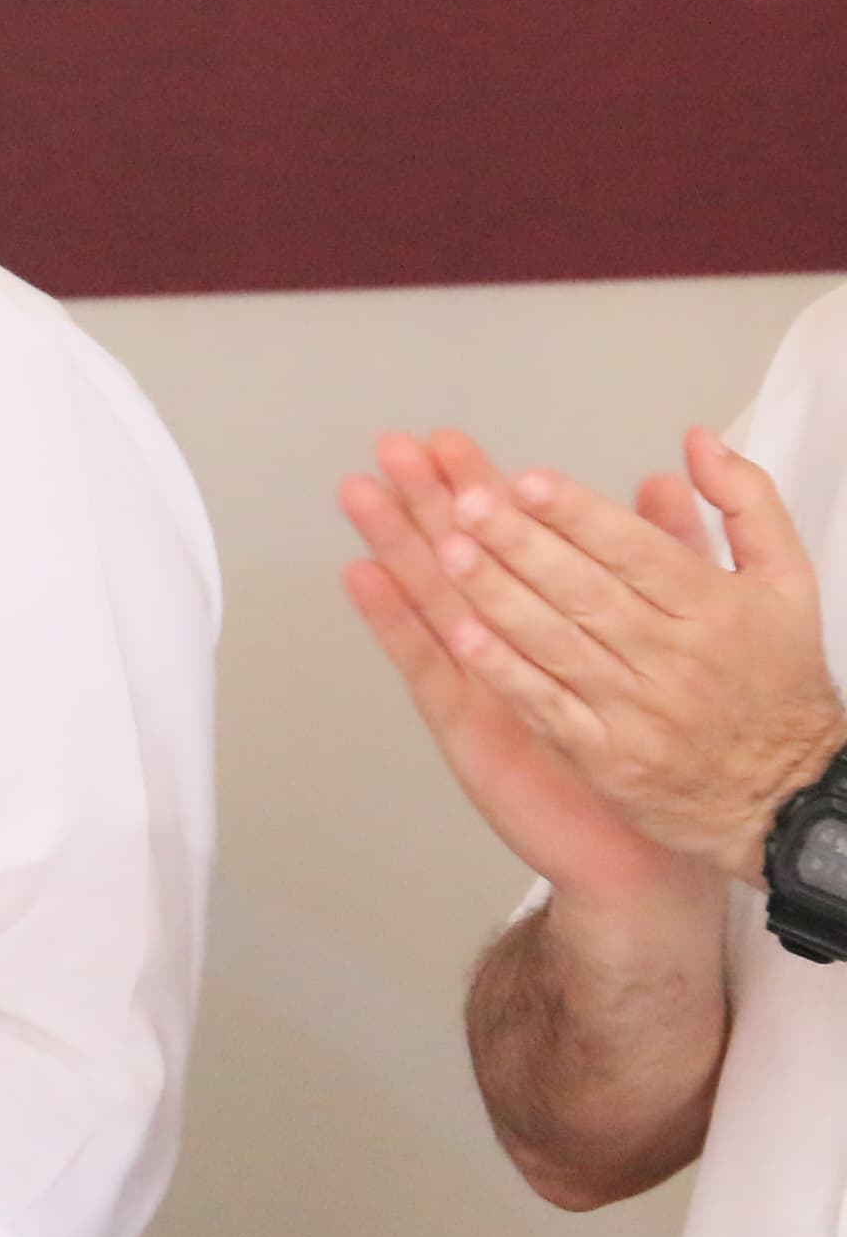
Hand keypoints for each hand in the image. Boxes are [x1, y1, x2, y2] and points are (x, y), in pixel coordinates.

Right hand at [340, 435, 692, 906]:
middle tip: (392, 446)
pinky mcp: (466, 724)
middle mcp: (509, 643)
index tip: (452, 440)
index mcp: (557, 618)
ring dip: (393, 543)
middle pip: (459, 555)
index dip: (479, 486)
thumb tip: (667, 482)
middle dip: (424, 498)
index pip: (512, 536)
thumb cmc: (659, 747)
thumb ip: (674, 560)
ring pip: (432, 596)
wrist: (640, 843)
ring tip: (360, 492)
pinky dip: (394, 621)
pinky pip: (426, 664)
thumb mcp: (680, 637)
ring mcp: (481, 682)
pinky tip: (364, 577)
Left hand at [370, 427, 846, 881]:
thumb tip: (698, 441)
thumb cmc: (776, 681)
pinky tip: (458, 635)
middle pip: (586, 591)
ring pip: (555, 643)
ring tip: (447, 553)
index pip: (638, 551)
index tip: (527, 481)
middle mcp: (674, 657)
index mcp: (716, 609)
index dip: (580, 514)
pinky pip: (544, 705)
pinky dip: (502, 669)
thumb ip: (747, 503)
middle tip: (465, 503)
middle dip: (522, 544)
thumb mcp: (789, 582)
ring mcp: (635, 710)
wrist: (784, 796)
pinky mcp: (604, 755)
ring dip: (497, 596)